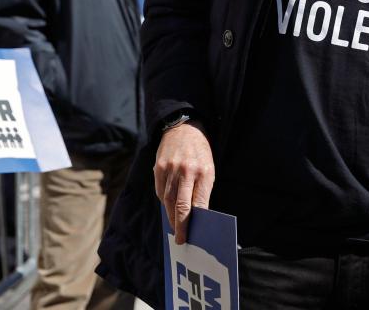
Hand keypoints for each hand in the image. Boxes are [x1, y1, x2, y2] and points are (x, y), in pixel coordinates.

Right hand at [153, 121, 214, 244]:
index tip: (192, 234)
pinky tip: (168, 209)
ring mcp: (170, 170)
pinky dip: (164, 202)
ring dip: (171, 217)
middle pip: (181, 205)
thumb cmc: (200, 152)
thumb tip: (198, 214)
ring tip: (175, 227)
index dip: (195, 221)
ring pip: (168, 201)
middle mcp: (186, 171)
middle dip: (181, 225)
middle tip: (180, 239)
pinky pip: (160, 191)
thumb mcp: (209, 168)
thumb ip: (203, 189)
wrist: (183, 128)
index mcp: (203, 172)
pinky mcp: (159, 168)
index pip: (198, 203)